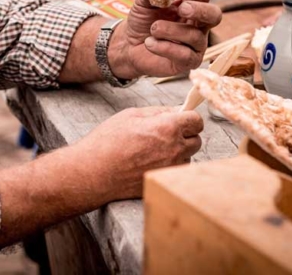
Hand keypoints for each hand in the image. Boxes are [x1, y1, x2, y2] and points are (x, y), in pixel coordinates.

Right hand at [76, 106, 203, 199]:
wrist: (94, 172)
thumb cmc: (107, 142)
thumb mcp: (131, 115)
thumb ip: (157, 112)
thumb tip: (174, 111)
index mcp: (167, 127)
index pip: (197, 120)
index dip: (189, 118)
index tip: (181, 119)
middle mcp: (174, 149)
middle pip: (197, 140)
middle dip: (186, 134)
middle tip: (166, 133)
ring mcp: (170, 168)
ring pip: (188, 157)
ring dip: (179, 151)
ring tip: (156, 149)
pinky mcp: (164, 181)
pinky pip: (177, 170)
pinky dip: (171, 165)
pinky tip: (152, 161)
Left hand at [109, 0, 221, 78]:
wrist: (131, 45)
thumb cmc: (143, 21)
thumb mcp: (142, 3)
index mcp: (192, 2)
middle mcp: (199, 23)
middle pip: (214, 14)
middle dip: (200, 10)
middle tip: (183, 9)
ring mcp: (196, 43)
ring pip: (195, 36)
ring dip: (171, 30)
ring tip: (153, 28)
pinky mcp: (189, 61)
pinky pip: (184, 55)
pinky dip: (165, 47)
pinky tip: (150, 43)